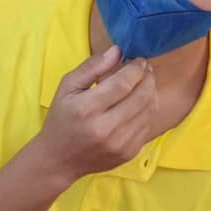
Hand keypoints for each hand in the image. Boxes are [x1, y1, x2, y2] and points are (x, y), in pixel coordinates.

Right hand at [33, 45, 158, 182]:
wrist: (59, 160)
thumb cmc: (61, 119)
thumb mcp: (67, 87)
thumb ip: (92, 67)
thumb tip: (118, 51)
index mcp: (87, 109)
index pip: (123, 84)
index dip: (135, 69)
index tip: (137, 60)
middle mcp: (106, 129)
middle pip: (141, 97)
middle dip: (148, 77)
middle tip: (145, 68)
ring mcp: (120, 144)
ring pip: (149, 111)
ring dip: (151, 92)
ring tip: (145, 82)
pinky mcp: (129, 153)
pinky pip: (148, 125)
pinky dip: (148, 109)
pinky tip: (139, 102)